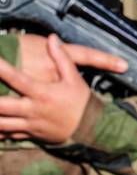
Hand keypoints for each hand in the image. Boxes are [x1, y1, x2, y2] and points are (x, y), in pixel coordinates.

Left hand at [0, 34, 127, 142]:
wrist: (90, 128)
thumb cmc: (81, 101)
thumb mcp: (74, 78)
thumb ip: (62, 58)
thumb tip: (53, 39)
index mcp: (42, 93)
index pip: (16, 79)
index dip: (0, 70)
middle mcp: (33, 110)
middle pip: (1, 106)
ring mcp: (30, 124)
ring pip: (1, 123)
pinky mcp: (30, 135)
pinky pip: (8, 135)